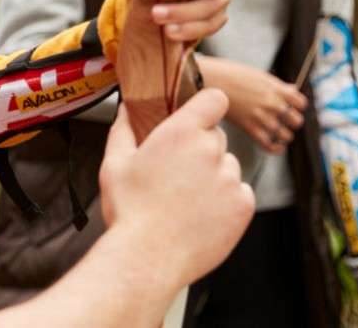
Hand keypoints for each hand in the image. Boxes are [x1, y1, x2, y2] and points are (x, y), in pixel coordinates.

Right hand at [98, 90, 254, 286]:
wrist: (148, 258)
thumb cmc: (129, 212)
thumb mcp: (114, 164)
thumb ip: (124, 129)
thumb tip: (127, 109)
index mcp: (181, 133)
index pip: (214, 99)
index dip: (207, 106)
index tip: (199, 117)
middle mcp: (211, 150)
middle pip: (217, 137)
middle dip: (202, 149)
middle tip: (179, 172)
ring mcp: (230, 179)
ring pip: (229, 167)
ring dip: (215, 176)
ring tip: (187, 200)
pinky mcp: (243, 205)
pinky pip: (241, 193)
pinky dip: (227, 202)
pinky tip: (202, 215)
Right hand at [198, 55, 306, 153]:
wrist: (208, 79)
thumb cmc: (230, 73)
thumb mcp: (258, 75)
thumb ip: (276, 85)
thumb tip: (292, 89)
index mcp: (275, 88)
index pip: (301, 102)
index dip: (298, 106)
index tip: (292, 107)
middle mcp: (271, 103)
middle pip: (296, 121)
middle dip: (292, 122)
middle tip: (285, 121)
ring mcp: (261, 116)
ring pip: (285, 135)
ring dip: (284, 135)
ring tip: (279, 134)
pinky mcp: (249, 127)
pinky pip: (269, 144)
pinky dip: (276, 148)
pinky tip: (277, 146)